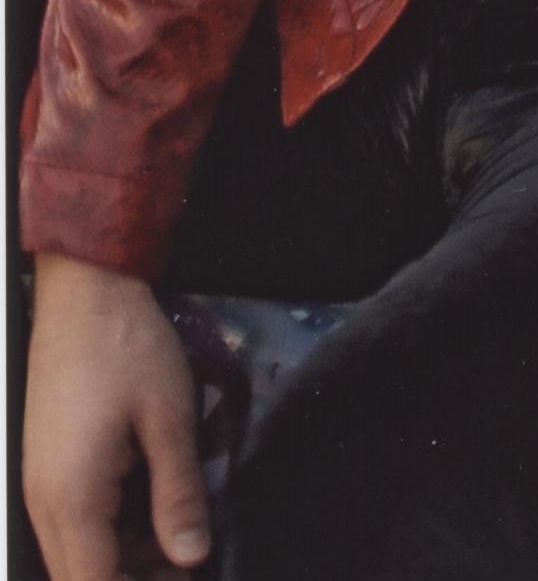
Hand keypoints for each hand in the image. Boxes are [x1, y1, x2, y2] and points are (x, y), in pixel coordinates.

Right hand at [22, 257, 209, 579]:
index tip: (182, 580)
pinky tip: (153, 518)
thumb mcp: (168, 419)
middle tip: (186, 567)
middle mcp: (44, 503)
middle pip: (80, 577)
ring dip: (123, 562)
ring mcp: (41, 486)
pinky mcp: (48, 468)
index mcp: (72, 499)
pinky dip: (111, 535)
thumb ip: (179, 495)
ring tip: (180, 548)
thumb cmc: (128, 348)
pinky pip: (74, 525)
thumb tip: (192, 557)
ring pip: (76, 555)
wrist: (84, 291)